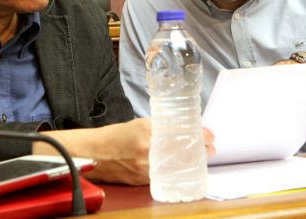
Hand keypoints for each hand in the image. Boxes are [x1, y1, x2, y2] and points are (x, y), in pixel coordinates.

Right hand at [34, 118, 215, 185]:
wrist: (94, 152)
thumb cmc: (116, 135)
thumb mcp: (139, 124)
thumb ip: (160, 128)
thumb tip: (183, 130)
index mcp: (147, 133)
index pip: (180, 134)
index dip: (200, 135)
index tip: (210, 135)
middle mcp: (147, 151)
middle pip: (182, 153)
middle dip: (201, 152)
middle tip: (211, 149)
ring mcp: (145, 168)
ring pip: (176, 167)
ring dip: (191, 163)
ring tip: (200, 159)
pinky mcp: (142, 180)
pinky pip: (164, 176)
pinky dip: (176, 172)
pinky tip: (182, 169)